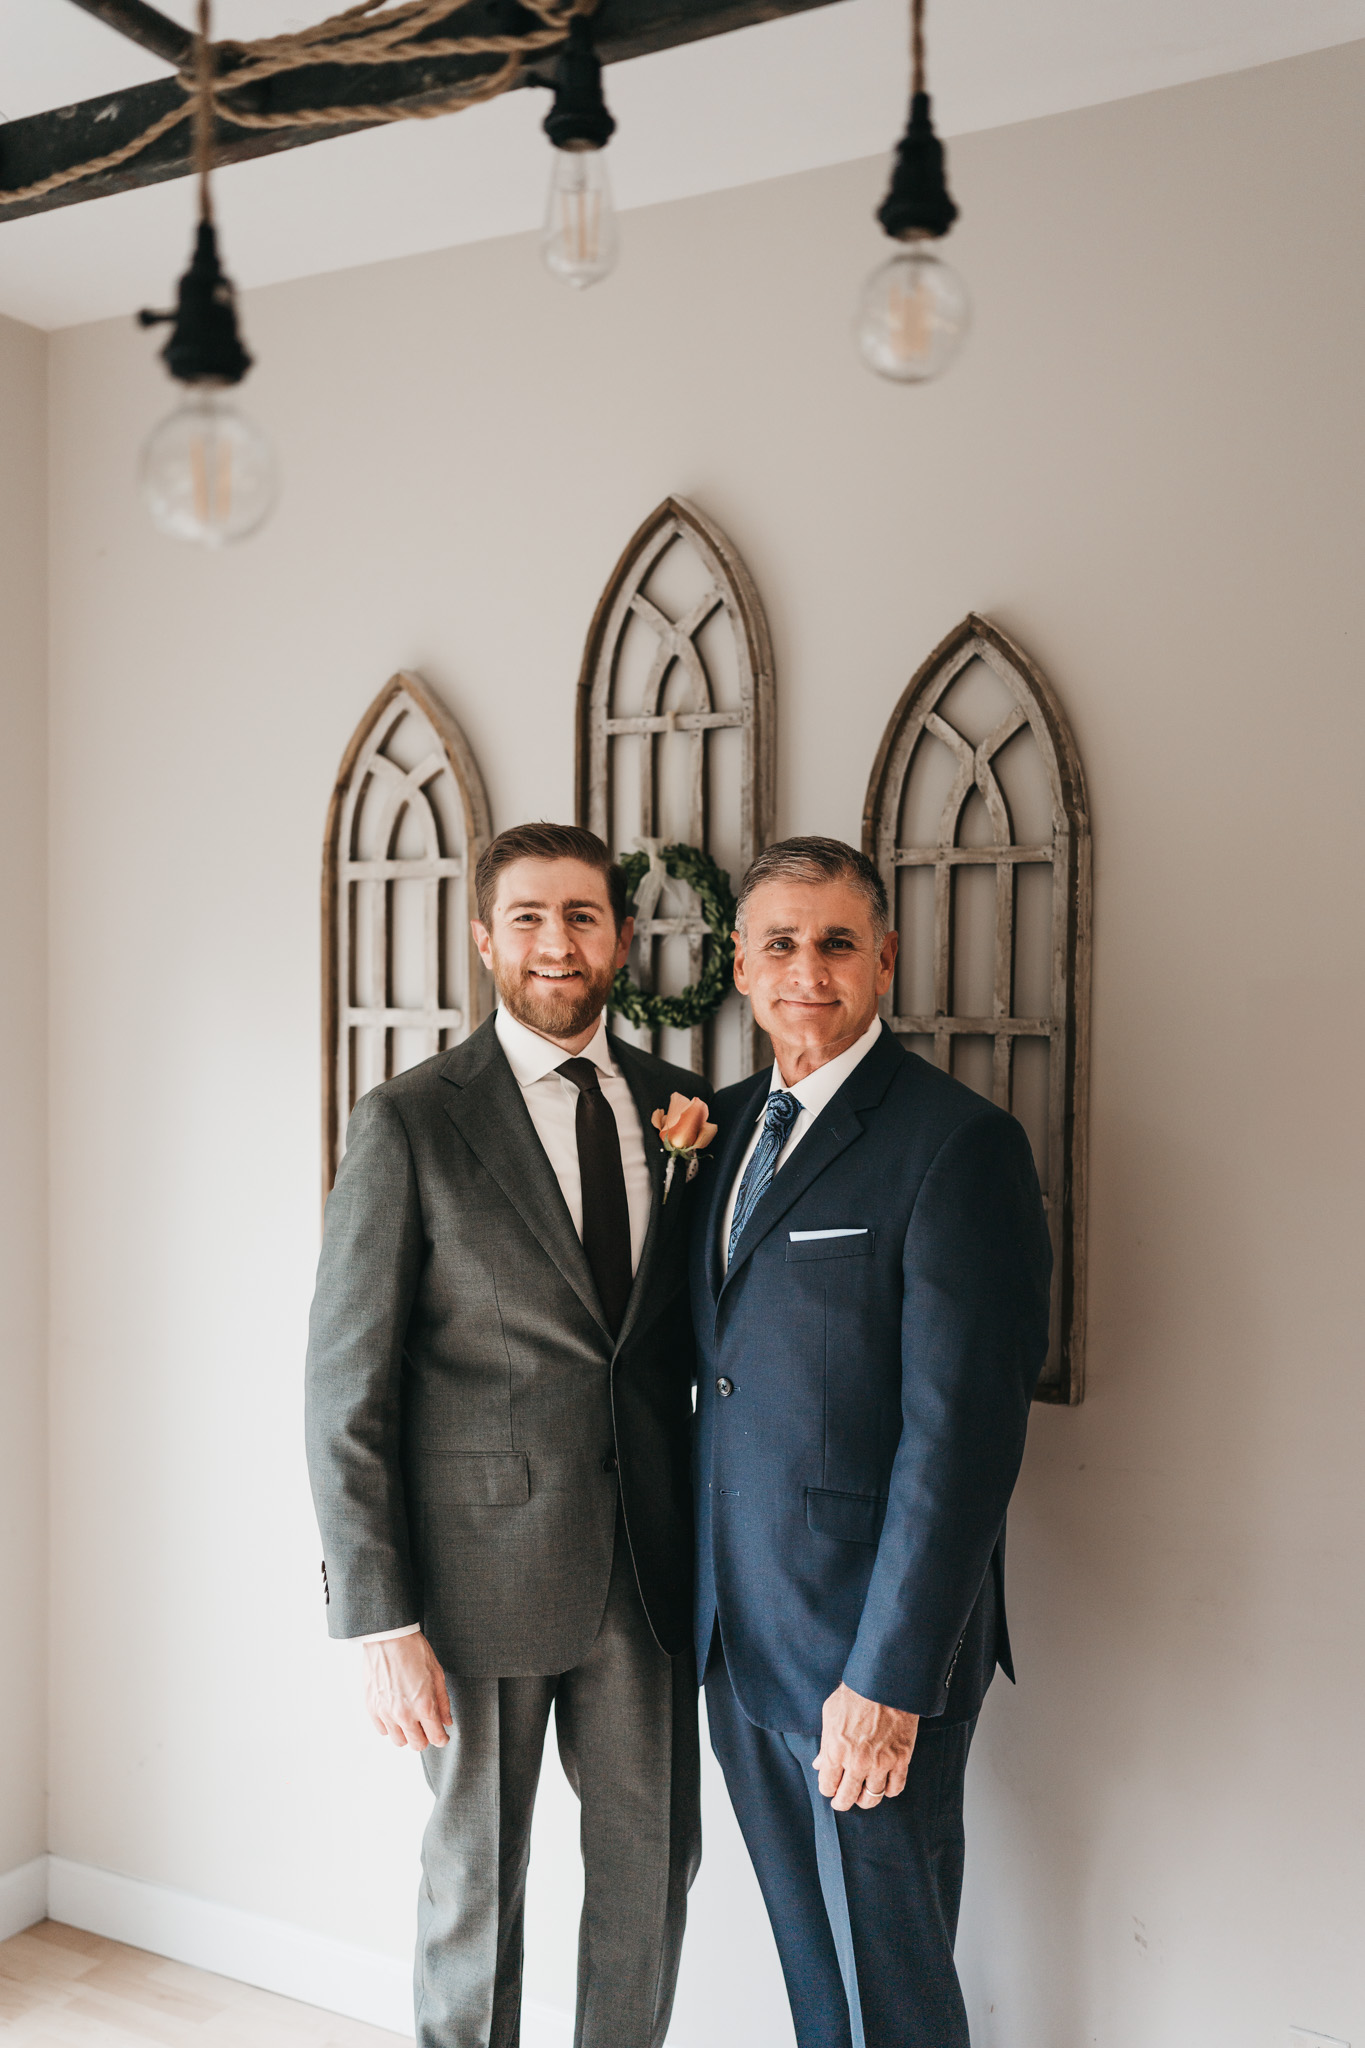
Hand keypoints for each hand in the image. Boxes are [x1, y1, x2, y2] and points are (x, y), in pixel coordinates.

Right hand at [363, 1633, 450, 1749]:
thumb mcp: (437, 1674)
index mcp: (423, 1706)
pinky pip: (383, 1730)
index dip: (442, 1738)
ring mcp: (385, 1713)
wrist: (388, 1636)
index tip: (442, 1735)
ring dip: (407, 1734)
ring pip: (399, 1741)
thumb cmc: (414, 1650)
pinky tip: (396, 1711)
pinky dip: (391, 1726)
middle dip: (426, 1738)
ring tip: (410, 1718)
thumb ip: (443, 1702)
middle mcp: (404, 1714)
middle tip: (427, 1725)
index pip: (436, 1738)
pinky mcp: (372, 1708)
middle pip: (417, 1745)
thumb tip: (446, 1722)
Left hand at [813, 1682, 917, 1811]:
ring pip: (871, 1798)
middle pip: (847, 1798)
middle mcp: (857, 1762)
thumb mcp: (830, 1714)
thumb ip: (825, 1743)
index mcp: (836, 1751)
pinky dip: (888, 1790)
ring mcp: (880, 1763)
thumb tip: (820, 1764)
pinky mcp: (900, 1759)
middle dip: (842, 1802)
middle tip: (842, 1800)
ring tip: (863, 1794)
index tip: (831, 1788)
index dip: (828, 1789)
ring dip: (865, 1799)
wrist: (885, 1682)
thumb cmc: (854, 1695)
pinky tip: (883, 1784)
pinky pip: (895, 1788)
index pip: (827, 1786)